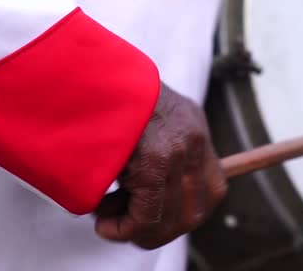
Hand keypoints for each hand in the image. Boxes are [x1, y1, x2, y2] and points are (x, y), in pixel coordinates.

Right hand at [94, 83, 227, 248]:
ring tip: (107, 218)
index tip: (154, 215)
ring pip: (173, 219)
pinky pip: (147, 217)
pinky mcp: (154, 161)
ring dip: (138, 229)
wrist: (87, 74)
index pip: (214, 189)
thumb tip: (147, 196)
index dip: (187, 212)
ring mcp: (177, 150)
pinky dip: (122, 229)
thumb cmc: (102, 98)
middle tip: (126, 222)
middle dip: (162, 228)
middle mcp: (192, 139)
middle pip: (197, 210)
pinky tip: (102, 222)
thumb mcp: (140, 115)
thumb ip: (155, 149)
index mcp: (192, 126)